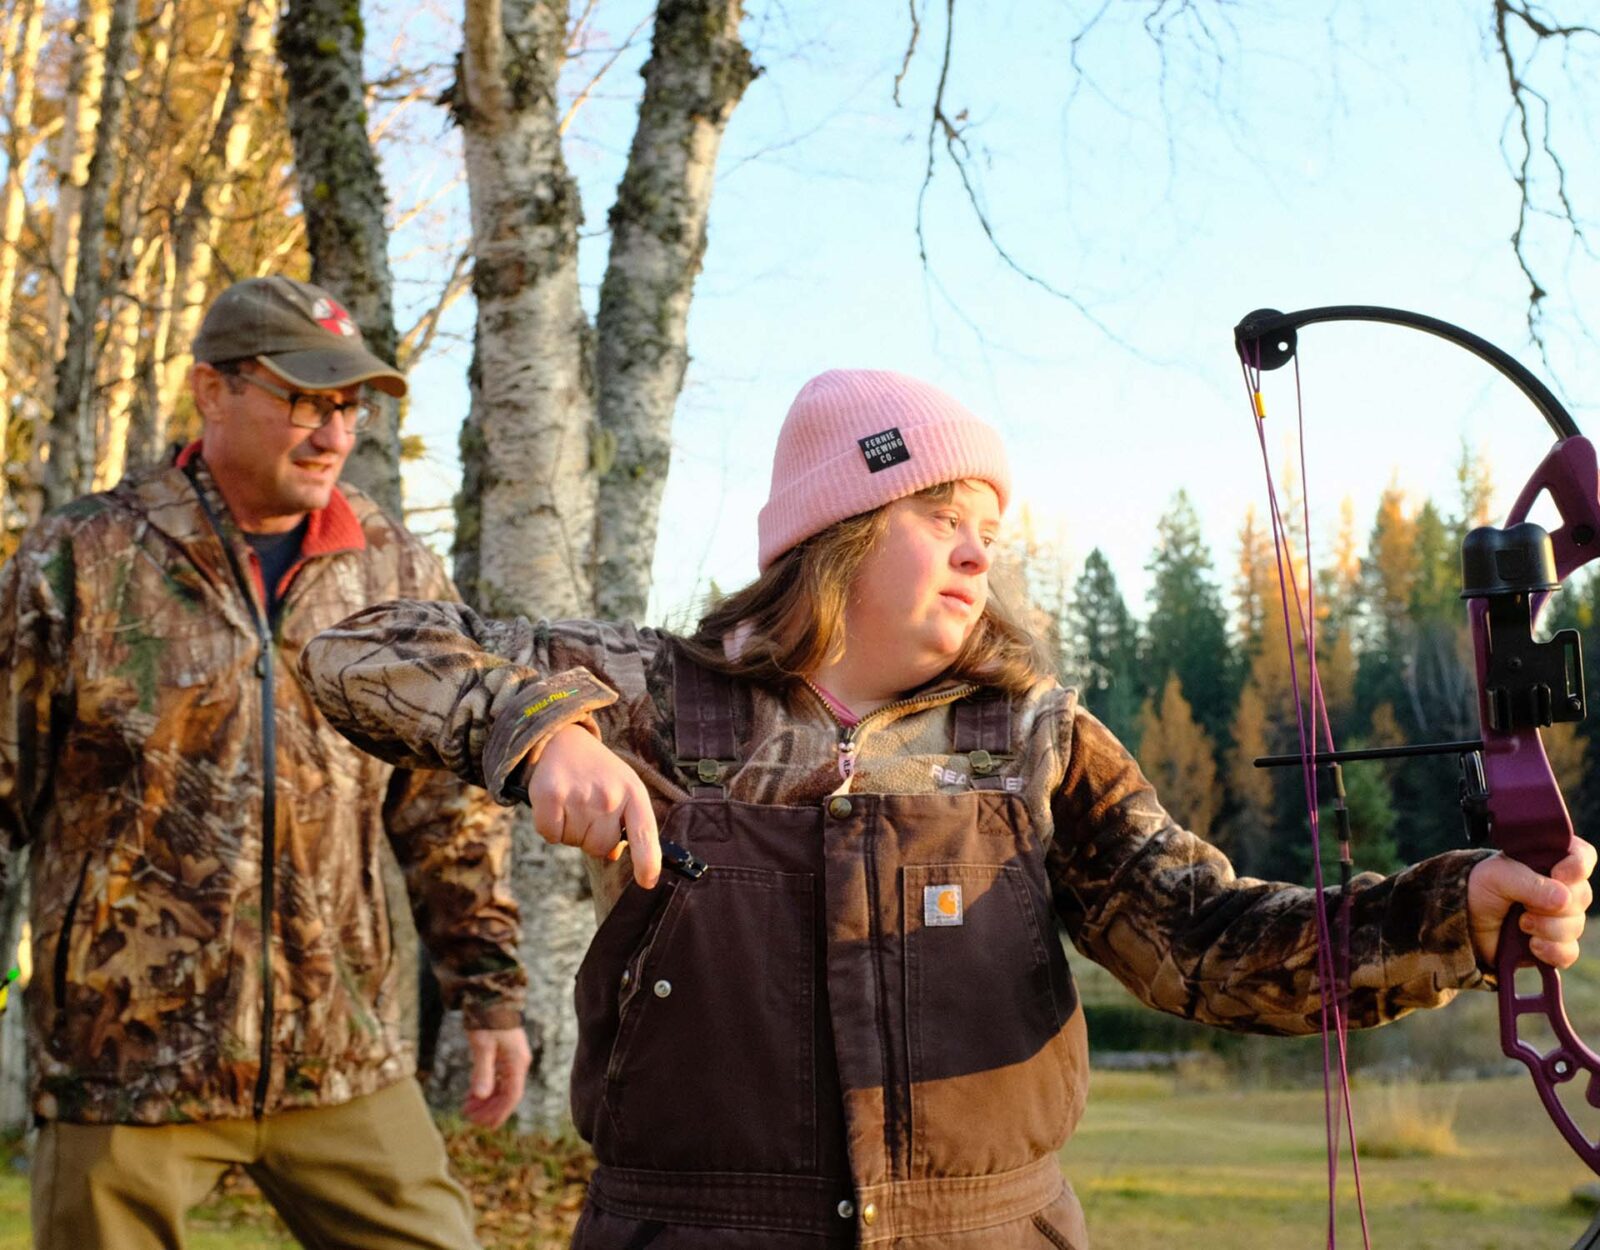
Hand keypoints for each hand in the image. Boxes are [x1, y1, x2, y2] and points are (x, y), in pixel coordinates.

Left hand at [462, 1026, 531, 1127]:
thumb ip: (483, 1072)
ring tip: (467, 1109)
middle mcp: (517, 1062)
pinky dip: (485, 1088)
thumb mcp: (482, 1046)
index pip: (512, 1095)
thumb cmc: (487, 1019)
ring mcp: (511, 1058)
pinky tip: (471, 1095)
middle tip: (469, 1119)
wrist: (490, 995)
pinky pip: (497, 1077)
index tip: (485, 1126)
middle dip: (489, 1109)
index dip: (500, 1112)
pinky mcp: (503, 1053)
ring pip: (501, 1087)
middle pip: (507, 1094)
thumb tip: (481, 1096)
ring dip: (486, 1100)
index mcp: (517, 1062)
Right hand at [522, 724, 661, 887]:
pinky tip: (555, 805)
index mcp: (633, 793)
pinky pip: (550, 835)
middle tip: (587, 810)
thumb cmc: (597, 772)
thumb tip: (611, 855)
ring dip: (570, 830)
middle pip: (600, 847)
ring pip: (573, 842)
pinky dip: (549, 827)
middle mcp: (608, 795)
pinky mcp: (550, 795)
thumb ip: (626, 822)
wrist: (562, 738)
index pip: (645, 834)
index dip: (647, 862)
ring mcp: (579, 795)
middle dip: (592, 838)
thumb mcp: (622, 788)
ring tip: (572, 801)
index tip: (647, 882)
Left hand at [1467, 840, 1595, 968]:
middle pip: (1582, 896)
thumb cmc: (1479, 889)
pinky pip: (1569, 952)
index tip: (1559, 875)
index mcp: (1548, 861)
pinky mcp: (1554, 945)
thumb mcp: (1495, 876)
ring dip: (1547, 928)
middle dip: (1552, 905)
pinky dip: (1551, 950)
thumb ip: (1528, 883)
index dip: (1578, 866)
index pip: (1582, 856)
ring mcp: (1559, 918)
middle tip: (1523, 906)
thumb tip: (1564, 899)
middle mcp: (1560, 888)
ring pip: (1576, 926)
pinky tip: (1532, 945)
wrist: (1462, 922)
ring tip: (1521, 924)